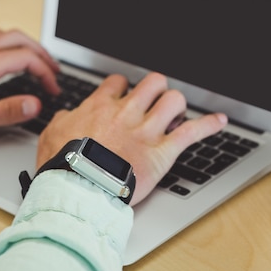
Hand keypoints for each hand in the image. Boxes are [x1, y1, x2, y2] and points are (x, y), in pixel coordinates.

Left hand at [0, 28, 60, 143]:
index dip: (46, 73)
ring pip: (5, 35)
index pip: (27, 59)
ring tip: (38, 61)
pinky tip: (8, 59)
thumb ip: (6, 112)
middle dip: (43, 53)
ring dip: (27, 44)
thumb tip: (35, 104)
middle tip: (55, 72)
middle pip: (19, 39)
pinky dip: (9, 44)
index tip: (53, 90)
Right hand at [37, 72, 226, 205]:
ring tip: (174, 114)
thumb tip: (70, 115)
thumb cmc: (63, 164)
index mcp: (100, 107)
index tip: (124, 95)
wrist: (77, 188)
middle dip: (155, 89)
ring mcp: (146, 132)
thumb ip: (65, 119)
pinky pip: (191, 133)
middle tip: (154, 102)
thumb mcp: (52, 134)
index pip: (118, 82)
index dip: (124, 87)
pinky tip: (219, 121)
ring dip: (176, 105)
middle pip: (152, 83)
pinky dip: (209, 125)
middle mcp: (126, 113)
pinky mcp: (161, 153)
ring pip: (173, 100)